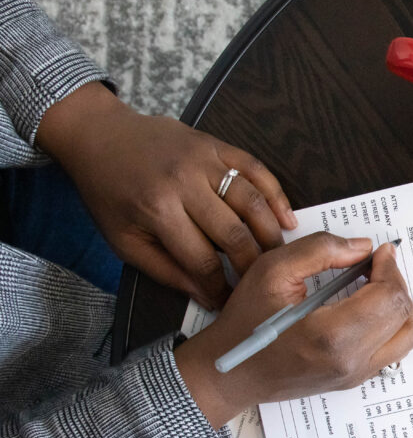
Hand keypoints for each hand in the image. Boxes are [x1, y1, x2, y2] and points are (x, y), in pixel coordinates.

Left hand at [36, 82, 296, 307]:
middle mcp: (186, 183)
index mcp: (158, 211)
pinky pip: (256, 169)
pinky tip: (287, 218)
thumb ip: (165, 270)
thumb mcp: (124, 240)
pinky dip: (276, 194)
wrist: (101, 136)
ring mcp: (205, 160)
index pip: (203, 260)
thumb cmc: (109, 192)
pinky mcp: (218, 145)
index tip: (230, 302)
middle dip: (252, 265)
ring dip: (271, 233)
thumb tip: (205, 296)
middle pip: (235, 233)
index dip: (220, 287)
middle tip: (261, 283)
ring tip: (278, 255)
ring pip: (253, 201)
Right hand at [174, 234, 412, 427]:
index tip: (379, 252)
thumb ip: (321, 251)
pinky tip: (366, 307)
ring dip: (399, 305)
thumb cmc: (245, 322)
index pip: (389, 297)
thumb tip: (364, 248)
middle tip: (375, 265)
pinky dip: (391, 324)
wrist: (231, 374)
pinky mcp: (355, 380)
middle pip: (404, 315)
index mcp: (332, 336)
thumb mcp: (272, 271)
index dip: (390, 268)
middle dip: (395, 282)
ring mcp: (356, 375)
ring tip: (374, 286)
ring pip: (407, 336)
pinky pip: (393, 349)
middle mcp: (352, 361)